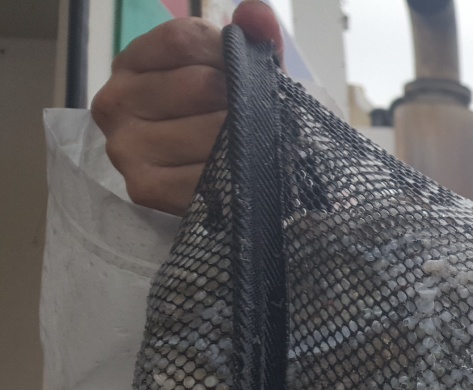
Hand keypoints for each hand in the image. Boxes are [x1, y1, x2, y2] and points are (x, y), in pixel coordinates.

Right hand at [91, 0, 282, 214]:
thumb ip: (251, 40)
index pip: (184, 38)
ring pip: (210, 131)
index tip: (246, 75)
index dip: (229, 56)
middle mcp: (114, 101)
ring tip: (252, 148)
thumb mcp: (242, 74)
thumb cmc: (227, 118)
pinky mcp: (143, 187)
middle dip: (242, 102)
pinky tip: (240, 176)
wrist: (231, 183)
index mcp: (132, 62)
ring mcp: (124, 146)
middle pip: (201, 84)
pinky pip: (207, 176)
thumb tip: (255, 13)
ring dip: (247, 142)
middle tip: (256, 120)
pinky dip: (236, 177)